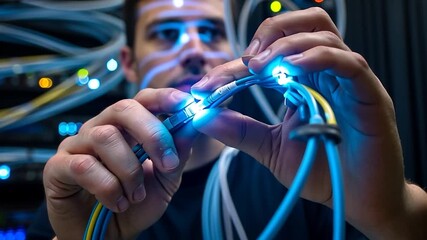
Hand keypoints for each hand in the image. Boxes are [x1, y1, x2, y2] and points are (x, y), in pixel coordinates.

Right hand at [43, 88, 194, 239]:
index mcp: (127, 127)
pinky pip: (84, 166)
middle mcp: (101, 128)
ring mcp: (77, 145)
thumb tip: (192, 125)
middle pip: (123, 108)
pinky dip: (108, 188)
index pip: (143, 99)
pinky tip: (117, 203)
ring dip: (129, 170)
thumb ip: (177, 154)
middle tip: (167, 163)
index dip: (164, 98)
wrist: (108, 235)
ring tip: (135, 195)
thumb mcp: (165, 180)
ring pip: (105, 137)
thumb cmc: (135, 203)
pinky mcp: (57, 167)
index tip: (187, 105)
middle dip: (152, 133)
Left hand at [191, 7, 423, 237]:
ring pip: (323, 36)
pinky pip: (348, 63)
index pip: (271, 53)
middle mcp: (326, 74)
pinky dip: (318, 58)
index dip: (235, 64)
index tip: (208, 84)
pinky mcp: (370, 96)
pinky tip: (294, 68)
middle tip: (248, 62)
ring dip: (287, 46)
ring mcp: (348, 82)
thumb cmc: (320, 171)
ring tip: (262, 68)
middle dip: (270, 34)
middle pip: (305, 24)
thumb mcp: (270, 148)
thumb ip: (240, 130)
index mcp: (304, 81)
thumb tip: (203, 117)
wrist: (354, 200)